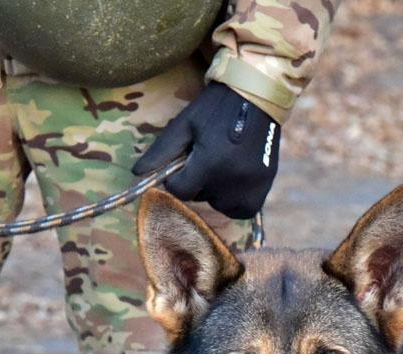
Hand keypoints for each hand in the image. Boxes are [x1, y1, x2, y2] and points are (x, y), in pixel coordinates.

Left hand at [133, 82, 279, 219]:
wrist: (256, 96)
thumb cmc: (214, 108)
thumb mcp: (184, 125)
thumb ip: (161, 151)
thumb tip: (136, 173)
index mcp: (209, 162)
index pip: (181, 191)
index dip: (177, 180)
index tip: (184, 164)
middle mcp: (231, 179)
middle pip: (202, 198)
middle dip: (198, 183)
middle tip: (207, 158)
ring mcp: (251, 184)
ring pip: (222, 206)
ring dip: (217, 194)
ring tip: (222, 169)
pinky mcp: (265, 185)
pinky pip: (244, 209)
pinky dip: (236, 201)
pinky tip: (235, 182)